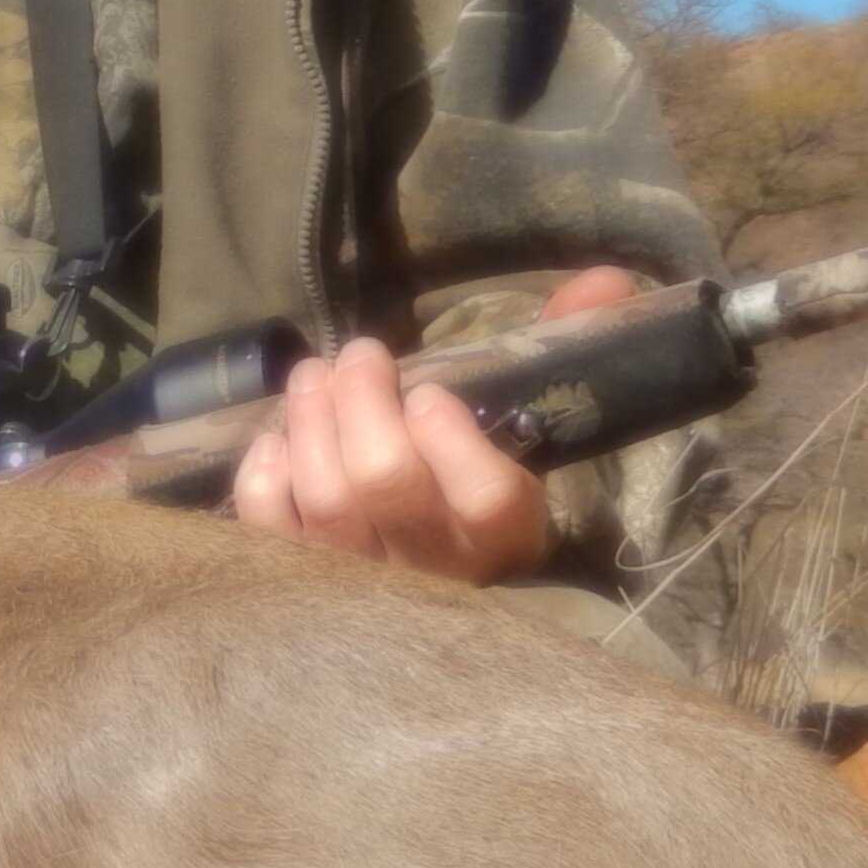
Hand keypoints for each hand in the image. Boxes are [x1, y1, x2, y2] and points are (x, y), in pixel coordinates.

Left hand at [227, 266, 639, 581]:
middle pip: (388, 484)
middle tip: (358, 356)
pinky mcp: (307, 581)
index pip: (488, 500)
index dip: (453, 442)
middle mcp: (439, 567)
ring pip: (329, 501)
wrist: (436, 587)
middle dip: (363, 401)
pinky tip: (276, 443)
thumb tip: (602, 280)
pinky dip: (265, 484)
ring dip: (312, 422)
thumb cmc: (480, 475)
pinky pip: (276, 534)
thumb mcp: (528, 416)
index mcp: (509, 532)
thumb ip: (562, 345)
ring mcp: (368, 581)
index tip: (429, 393)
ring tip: (314, 376)